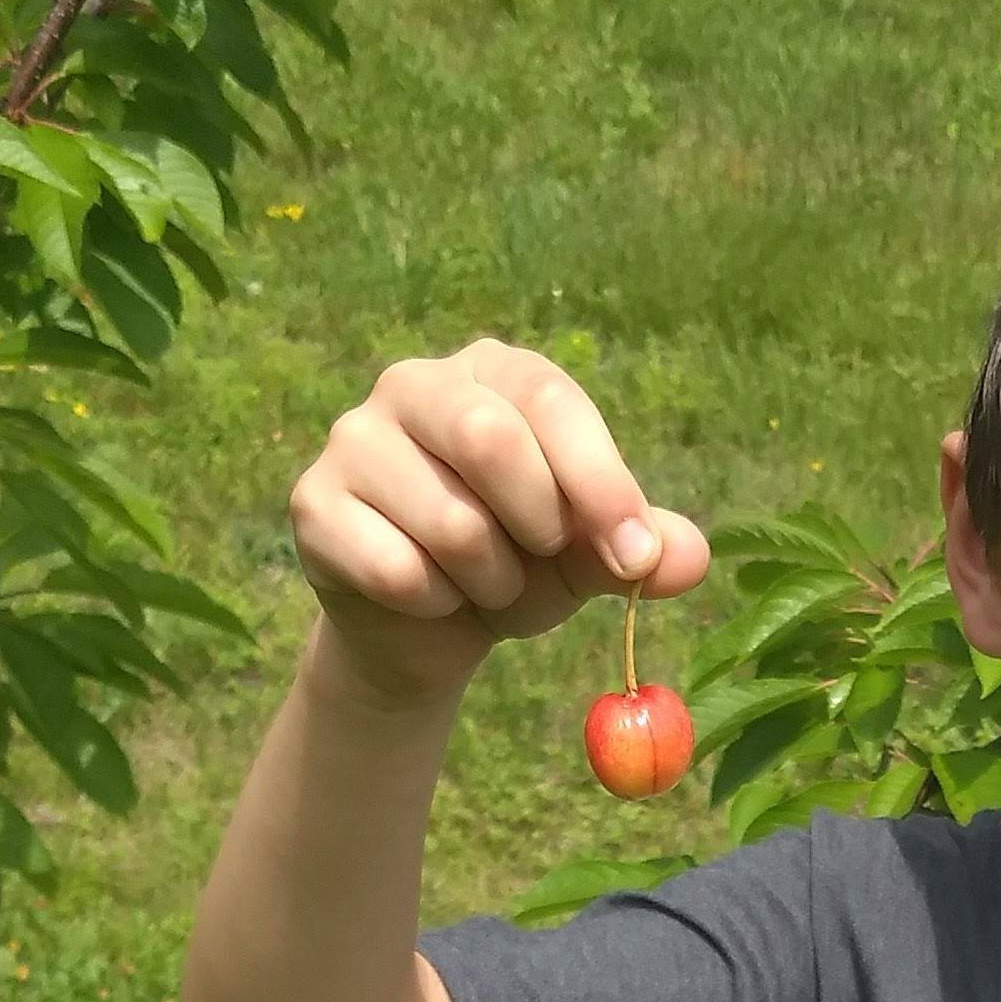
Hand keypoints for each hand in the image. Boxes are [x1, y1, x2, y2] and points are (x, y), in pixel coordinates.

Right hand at [289, 336, 713, 706]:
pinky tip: (431, 598)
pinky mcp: (314, 505)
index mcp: (493, 371)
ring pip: (450, 523)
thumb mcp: (588, 556)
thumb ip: (640, 547)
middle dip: (540, 526)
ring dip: (491, 582)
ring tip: (483, 583)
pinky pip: (399, 572)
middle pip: (489, 439)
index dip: (602, 482)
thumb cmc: (515, 565)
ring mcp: (353, 439)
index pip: (551, 398)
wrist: (423, 630)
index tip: (637, 557)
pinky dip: (438, 606)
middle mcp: (414, 384)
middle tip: (544, 560)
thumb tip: (686, 558)